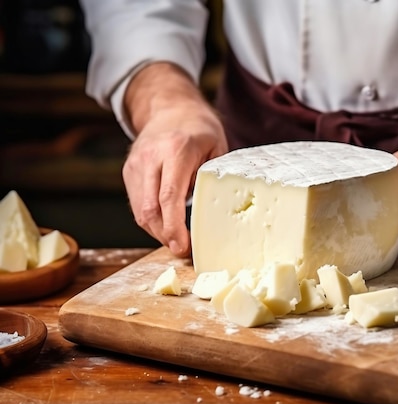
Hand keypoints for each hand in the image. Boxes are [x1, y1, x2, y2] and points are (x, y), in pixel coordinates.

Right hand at [122, 63, 227, 256]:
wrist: (170, 108)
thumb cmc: (200, 130)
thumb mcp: (217, 148)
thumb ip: (212, 178)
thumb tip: (212, 213)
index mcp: (176, 150)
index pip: (169, 196)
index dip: (174, 226)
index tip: (182, 246)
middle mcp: (151, 157)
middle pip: (149, 209)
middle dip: (164, 236)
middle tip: (182, 250)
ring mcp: (136, 164)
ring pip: (139, 210)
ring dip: (157, 231)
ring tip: (176, 240)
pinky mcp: (128, 171)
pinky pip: (136, 204)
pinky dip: (151, 219)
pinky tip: (166, 225)